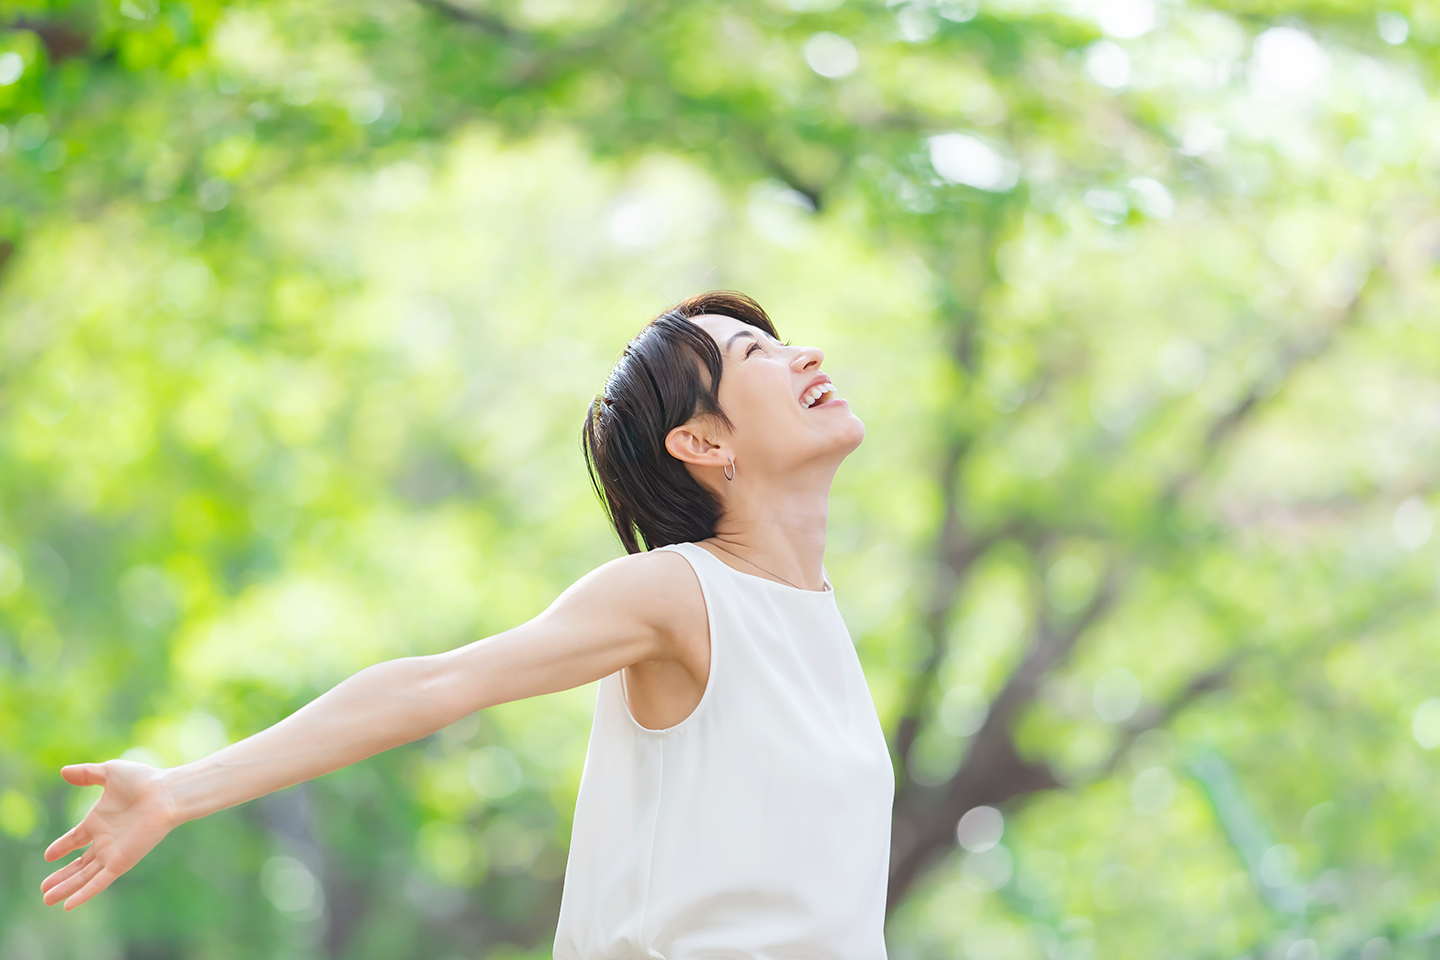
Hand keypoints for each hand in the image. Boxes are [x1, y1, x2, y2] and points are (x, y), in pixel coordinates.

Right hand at [41, 760, 179, 910]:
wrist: (166, 794)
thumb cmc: (143, 781)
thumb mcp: (110, 772)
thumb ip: (87, 774)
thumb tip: (63, 771)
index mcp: (100, 821)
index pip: (76, 839)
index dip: (62, 847)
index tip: (48, 856)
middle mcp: (105, 840)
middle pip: (80, 864)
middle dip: (62, 875)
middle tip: (43, 888)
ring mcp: (113, 853)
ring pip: (85, 876)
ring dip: (66, 887)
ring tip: (46, 899)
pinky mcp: (121, 862)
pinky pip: (99, 882)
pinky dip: (83, 894)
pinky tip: (68, 905)